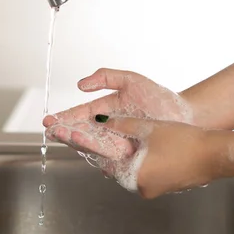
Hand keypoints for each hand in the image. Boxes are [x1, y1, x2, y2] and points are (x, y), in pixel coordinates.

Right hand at [43, 68, 193, 159]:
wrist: (184, 115)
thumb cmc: (159, 98)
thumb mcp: (131, 80)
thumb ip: (106, 77)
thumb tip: (80, 85)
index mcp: (104, 112)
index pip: (79, 117)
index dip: (63, 119)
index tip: (49, 120)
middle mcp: (107, 130)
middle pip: (81, 133)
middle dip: (66, 131)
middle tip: (53, 130)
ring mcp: (116, 143)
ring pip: (92, 145)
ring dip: (79, 141)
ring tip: (69, 135)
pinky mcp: (127, 156)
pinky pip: (109, 157)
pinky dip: (97, 152)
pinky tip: (87, 149)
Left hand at [92, 115, 226, 198]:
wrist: (215, 154)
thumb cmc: (184, 142)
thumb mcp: (149, 128)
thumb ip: (122, 124)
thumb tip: (102, 120)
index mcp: (134, 177)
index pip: (108, 164)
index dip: (103, 149)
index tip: (99, 140)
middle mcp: (143, 188)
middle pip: (121, 169)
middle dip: (120, 153)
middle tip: (119, 137)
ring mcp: (156, 190)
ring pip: (137, 171)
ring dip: (135, 157)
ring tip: (140, 140)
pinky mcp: (168, 187)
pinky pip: (151, 174)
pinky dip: (149, 162)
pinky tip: (156, 148)